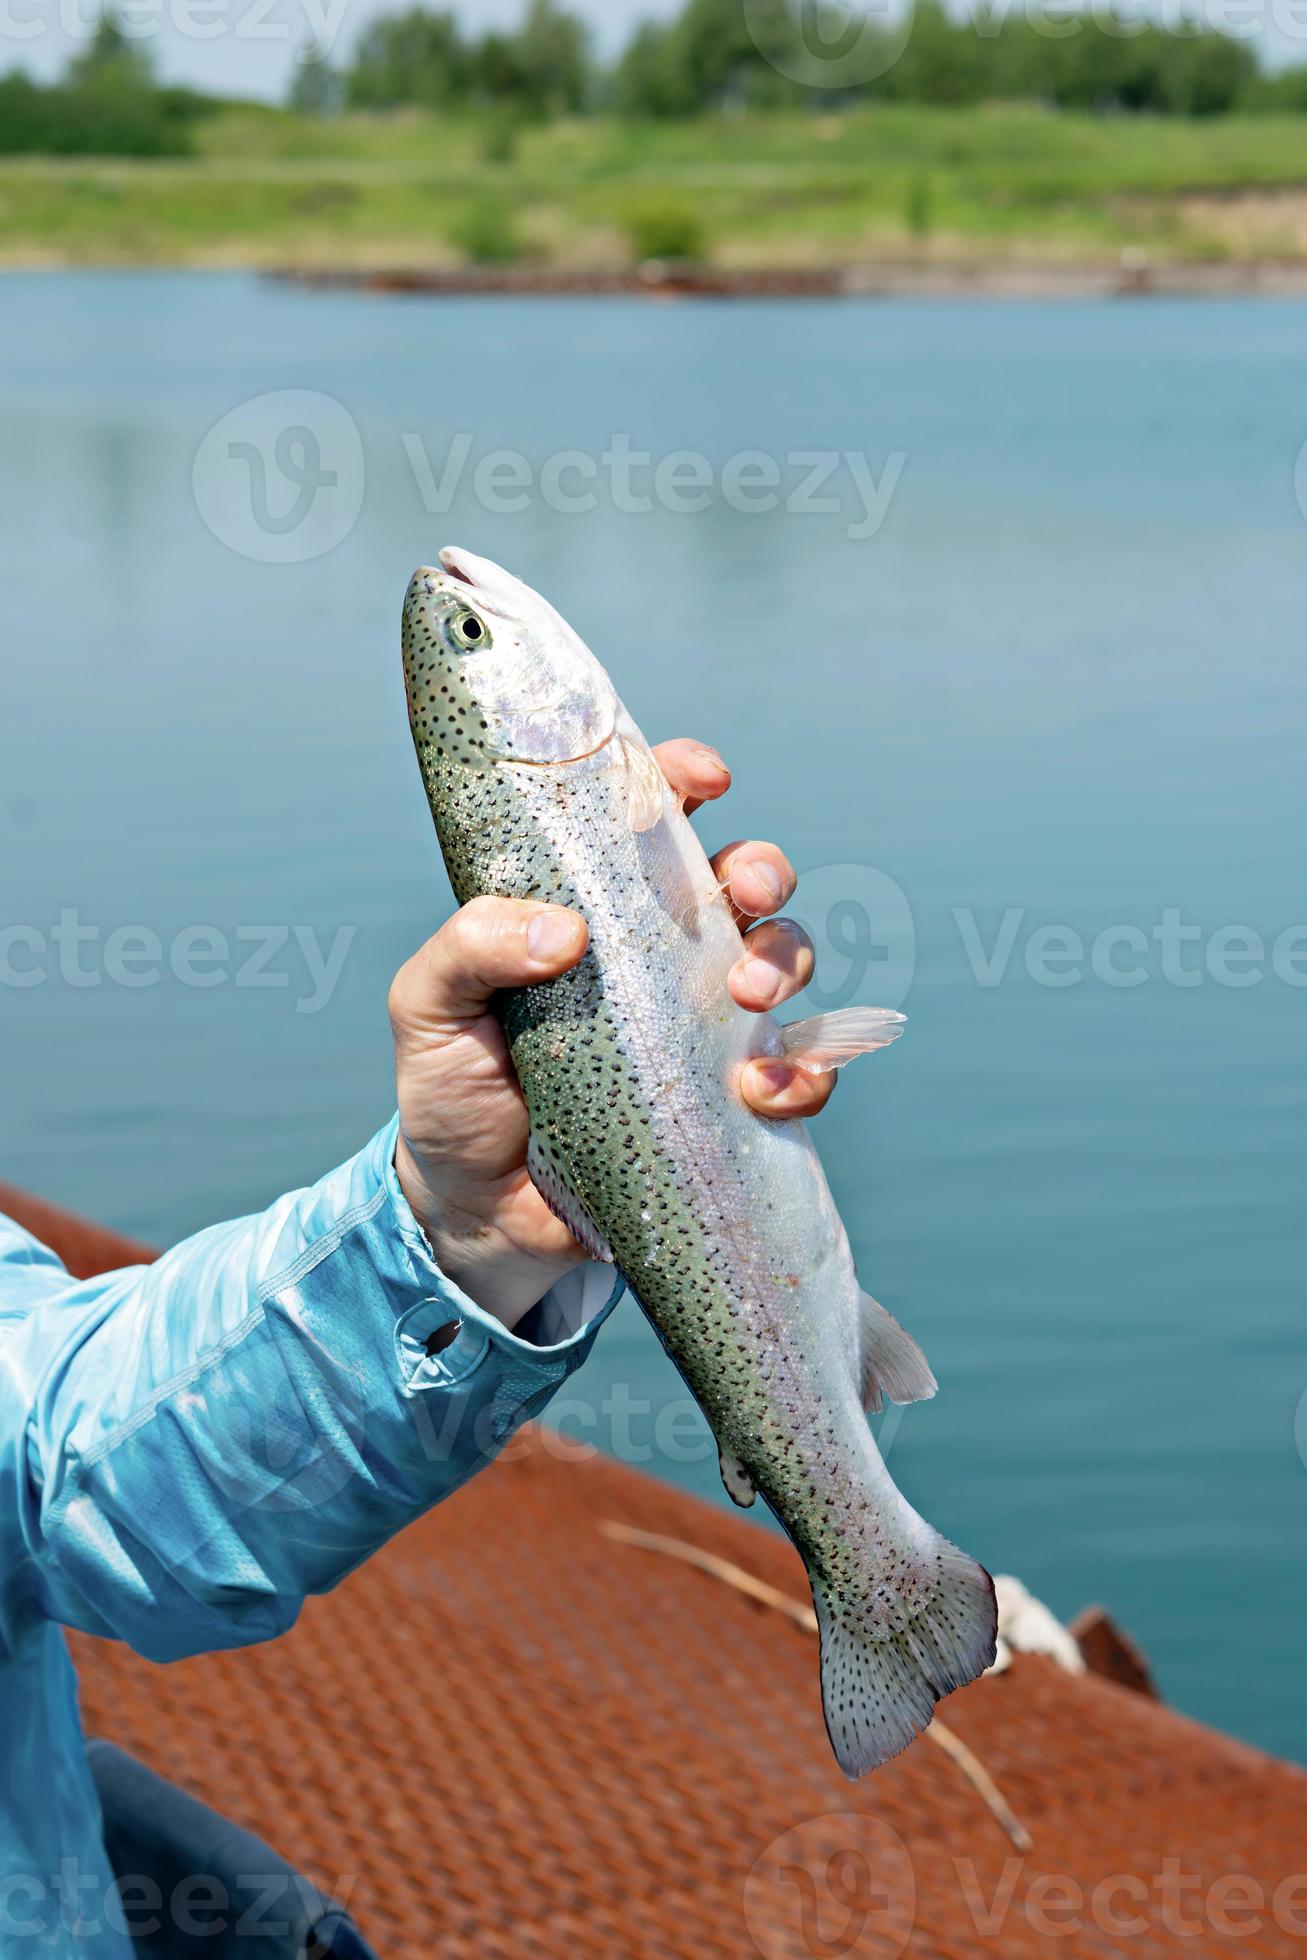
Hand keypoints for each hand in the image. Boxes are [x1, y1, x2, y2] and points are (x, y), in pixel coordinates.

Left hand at [390, 740, 835, 1327]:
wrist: (476, 1216)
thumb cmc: (450, 1090)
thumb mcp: (425, 1007)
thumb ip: (468, 948)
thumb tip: (564, 931)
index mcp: (591, 908)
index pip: (648, 820)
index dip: (684, 780)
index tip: (703, 778)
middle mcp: (659, 955)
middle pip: (743, 879)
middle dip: (762, 872)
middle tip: (741, 901)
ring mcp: (702, 1026)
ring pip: (785, 957)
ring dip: (787, 962)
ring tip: (751, 1001)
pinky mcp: (728, 1100)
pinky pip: (802, 1069)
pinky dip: (805, 1071)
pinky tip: (764, 1090)